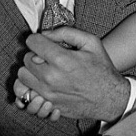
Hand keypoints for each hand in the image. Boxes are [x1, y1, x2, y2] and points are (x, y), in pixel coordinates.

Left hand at [15, 27, 129, 121]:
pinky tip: (45, 84)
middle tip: (47, 58)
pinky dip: (33, 86)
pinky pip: (29, 92)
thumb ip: (66, 32)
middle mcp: (51, 77)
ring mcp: (49, 93)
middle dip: (35, 55)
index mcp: (62, 59)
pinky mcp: (49, 104)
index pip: (32, 42)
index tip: (46, 44)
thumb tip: (46, 34)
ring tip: (44, 71)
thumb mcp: (91, 42)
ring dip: (31, 71)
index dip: (38, 39)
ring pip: (23, 76)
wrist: (111, 99)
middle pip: (25, 59)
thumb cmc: (102, 70)